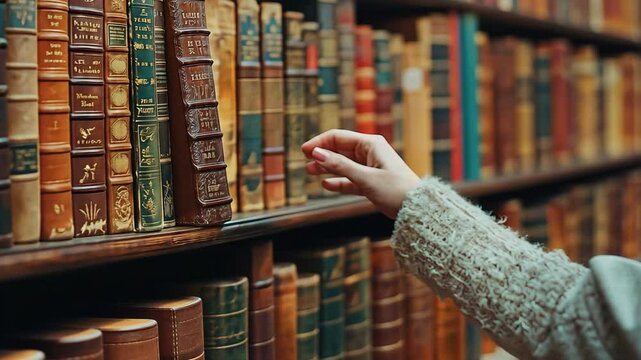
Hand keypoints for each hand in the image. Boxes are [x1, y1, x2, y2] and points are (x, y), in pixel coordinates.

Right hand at [301, 129, 420, 218]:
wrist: (417, 208)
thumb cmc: (396, 190)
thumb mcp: (365, 177)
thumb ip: (339, 166)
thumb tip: (316, 154)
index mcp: (370, 144)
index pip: (338, 137)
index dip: (319, 143)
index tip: (304, 151)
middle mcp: (370, 152)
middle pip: (339, 150)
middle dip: (322, 155)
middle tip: (305, 163)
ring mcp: (371, 166)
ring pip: (343, 164)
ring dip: (327, 167)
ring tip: (310, 172)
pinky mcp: (372, 181)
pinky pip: (350, 179)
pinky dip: (339, 181)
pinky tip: (326, 185)